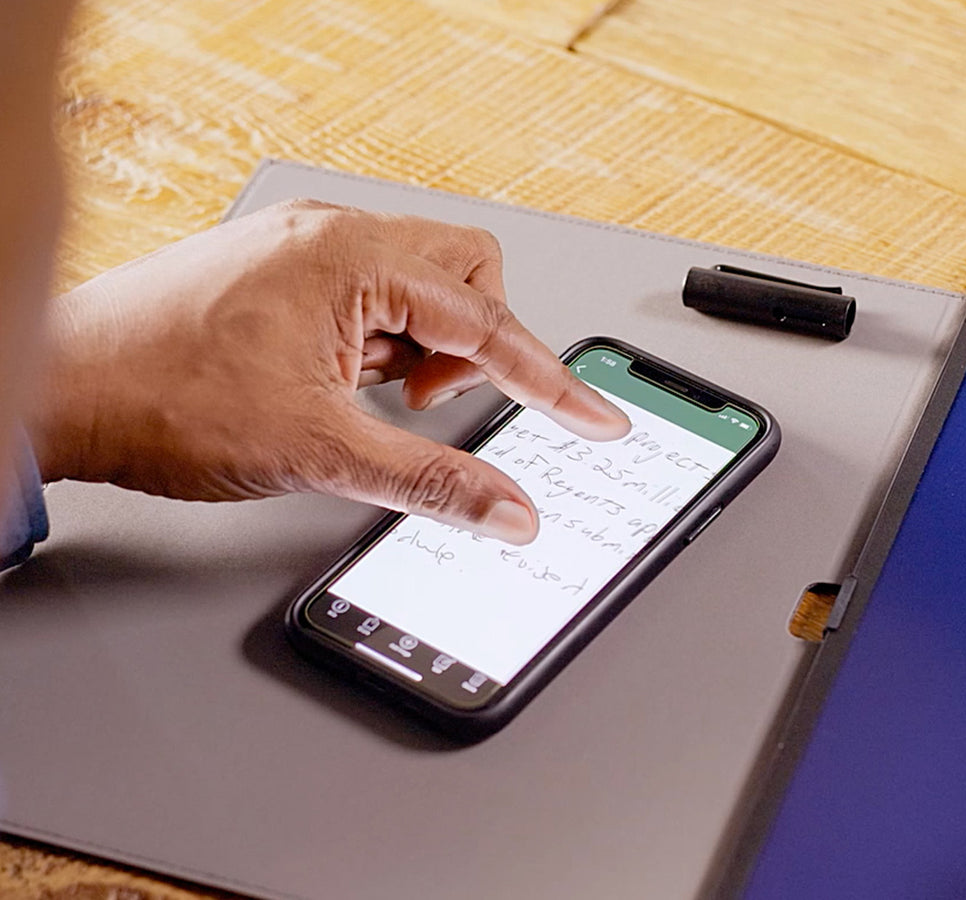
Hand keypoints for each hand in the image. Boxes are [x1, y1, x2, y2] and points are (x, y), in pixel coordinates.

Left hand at [28, 200, 628, 542]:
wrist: (61, 388)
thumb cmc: (161, 399)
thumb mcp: (320, 454)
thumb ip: (433, 481)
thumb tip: (509, 512)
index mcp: (351, 260)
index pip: (488, 321)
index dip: (552, 380)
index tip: (596, 416)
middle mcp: (331, 234)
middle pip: (467, 272)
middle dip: (477, 342)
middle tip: (432, 402)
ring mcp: (302, 244)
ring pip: (419, 279)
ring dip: (423, 343)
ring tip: (374, 397)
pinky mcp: (279, 264)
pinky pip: (371, 288)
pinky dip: (380, 337)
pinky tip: (343, 382)